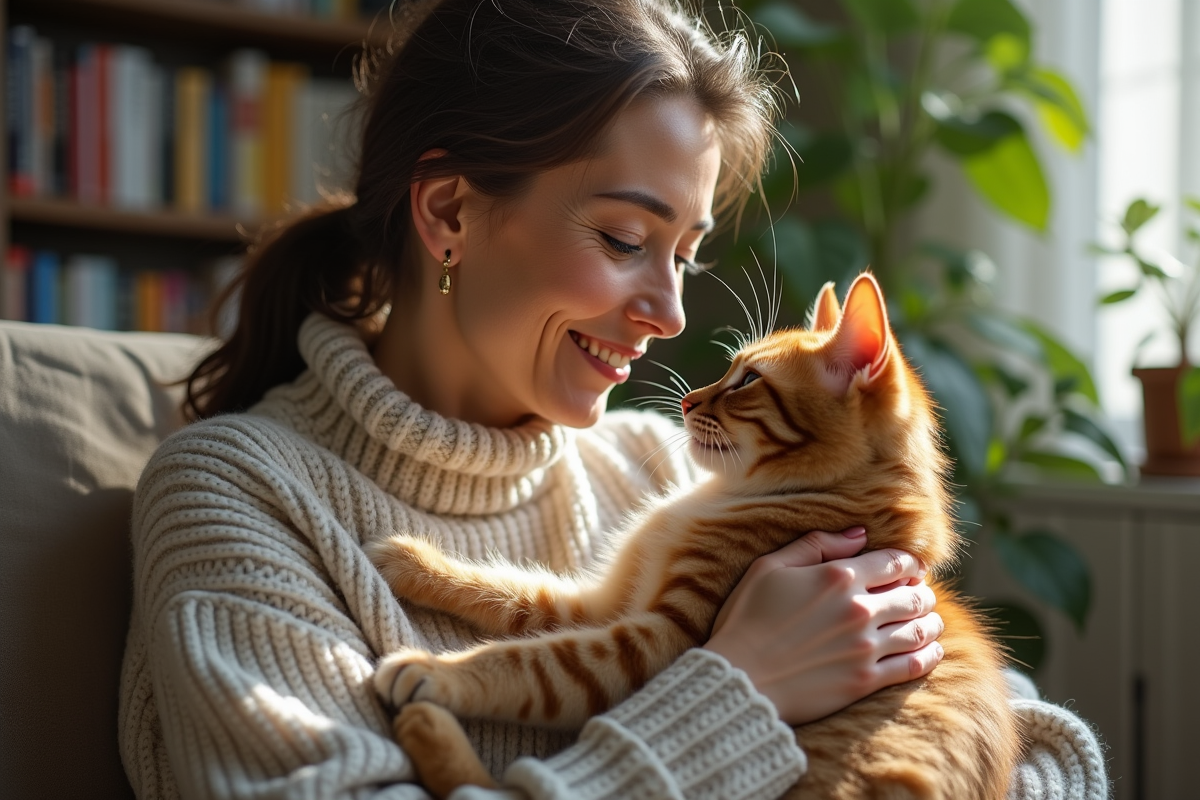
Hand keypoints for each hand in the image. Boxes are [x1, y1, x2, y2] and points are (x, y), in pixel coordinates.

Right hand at [703, 528, 943, 725]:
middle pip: (914, 595)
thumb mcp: (770, 566)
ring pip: (920, 629)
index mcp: (838, 577)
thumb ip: (817, 544)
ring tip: (931, 621)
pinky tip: (932, 650)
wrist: (740, 677)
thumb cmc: (746, 618)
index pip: (895, 562)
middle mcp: (859, 609)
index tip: (912, 568)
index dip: (910, 563)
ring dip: (931, 622)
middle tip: (921, 595)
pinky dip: (930, 656)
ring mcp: (865, 647)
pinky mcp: (866, 680)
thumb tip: (860, 534)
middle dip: (923, 592)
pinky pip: (914, 665)